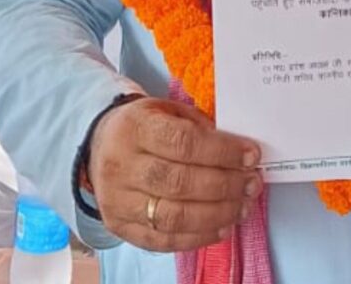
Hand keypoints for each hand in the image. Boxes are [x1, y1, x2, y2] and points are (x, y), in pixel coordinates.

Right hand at [87, 97, 261, 251]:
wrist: (99, 144)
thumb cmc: (145, 125)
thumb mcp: (168, 110)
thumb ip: (199, 127)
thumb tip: (237, 152)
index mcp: (135, 128)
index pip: (184, 143)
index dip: (222, 152)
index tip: (251, 155)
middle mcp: (121, 166)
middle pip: (180, 182)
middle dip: (224, 185)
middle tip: (252, 184)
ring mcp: (117, 200)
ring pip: (172, 216)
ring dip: (216, 214)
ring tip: (242, 207)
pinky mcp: (119, 226)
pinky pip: (161, 241)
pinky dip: (196, 238)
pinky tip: (221, 227)